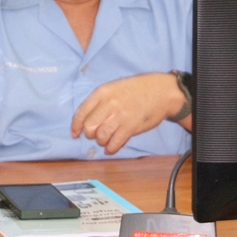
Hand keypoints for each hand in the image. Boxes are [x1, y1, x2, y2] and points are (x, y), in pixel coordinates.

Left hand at [71, 73, 186, 154]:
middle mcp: (109, 104)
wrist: (161, 91)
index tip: (75, 134)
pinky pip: (114, 143)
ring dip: (102, 141)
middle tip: (98, 134)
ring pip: (101, 136)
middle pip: (89, 127)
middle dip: (91, 134)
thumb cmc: (136, 89)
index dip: (76, 126)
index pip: (82, 112)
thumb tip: (86, 121)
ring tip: (107, 139)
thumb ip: (100, 102)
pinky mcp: (131, 127)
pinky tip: (112, 148)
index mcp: (102, 92)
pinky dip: (111, 149)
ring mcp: (120, 115)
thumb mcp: (114, 87)